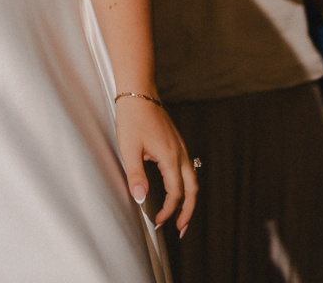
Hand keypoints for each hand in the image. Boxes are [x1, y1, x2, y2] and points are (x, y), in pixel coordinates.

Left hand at [114, 95, 196, 235]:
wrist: (139, 93)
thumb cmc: (133, 117)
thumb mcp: (129, 148)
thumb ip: (136, 176)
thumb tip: (141, 198)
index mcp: (170, 157)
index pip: (176, 193)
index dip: (169, 210)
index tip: (159, 222)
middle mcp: (180, 154)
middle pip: (193, 190)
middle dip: (188, 212)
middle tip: (181, 229)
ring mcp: (180, 148)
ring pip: (192, 180)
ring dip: (189, 200)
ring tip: (182, 215)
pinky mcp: (176, 144)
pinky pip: (187, 169)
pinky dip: (186, 185)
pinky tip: (177, 189)